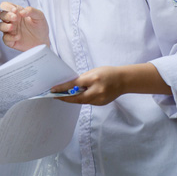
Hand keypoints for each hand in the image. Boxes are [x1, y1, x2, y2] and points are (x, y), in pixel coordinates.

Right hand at [0, 2, 49, 50]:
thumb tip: (22, 11)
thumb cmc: (40, 27)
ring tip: (13, 27)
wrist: (43, 41)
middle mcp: (12, 20)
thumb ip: (31, 10)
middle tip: (15, 18)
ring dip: (5, 26)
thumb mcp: (39, 16)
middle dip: (6, 16)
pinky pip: (5, 38)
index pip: (5, 6)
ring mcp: (10, 30)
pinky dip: (9, 38)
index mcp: (17, 12)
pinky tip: (17, 37)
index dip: (7, 7)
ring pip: (0, 26)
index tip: (15, 10)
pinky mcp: (11, 40)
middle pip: (2, 15)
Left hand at [50, 63, 170, 104]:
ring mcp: (100, 99)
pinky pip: (88, 102)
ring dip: (72, 99)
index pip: (75, 85)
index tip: (53, 90)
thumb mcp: (93, 72)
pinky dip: (81, 99)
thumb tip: (71, 85)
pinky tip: (75, 97)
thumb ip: (83, 79)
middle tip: (55, 96)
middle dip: (65, 98)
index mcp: (94, 79)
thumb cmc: (107, 73)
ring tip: (63, 96)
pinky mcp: (101, 103)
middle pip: (77, 98)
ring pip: (82, 101)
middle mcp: (97, 91)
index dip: (63, 88)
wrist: (123, 80)